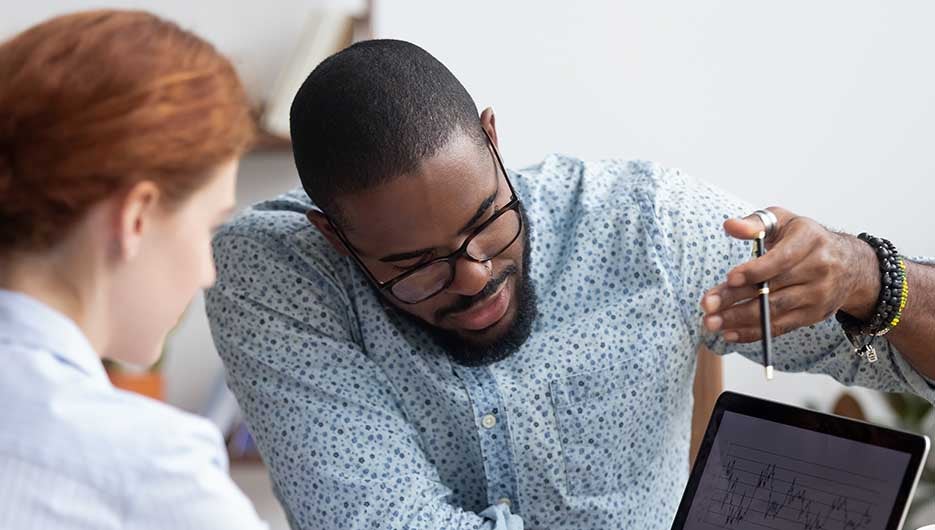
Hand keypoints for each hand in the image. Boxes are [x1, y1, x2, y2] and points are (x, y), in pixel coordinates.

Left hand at [700, 207, 878, 342]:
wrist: (850, 264)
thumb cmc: (804, 239)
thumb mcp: (784, 221)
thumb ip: (755, 223)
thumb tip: (729, 226)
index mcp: (809, 241)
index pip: (781, 259)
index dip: (755, 271)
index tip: (729, 278)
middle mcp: (819, 269)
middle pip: (772, 288)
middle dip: (736, 299)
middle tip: (707, 306)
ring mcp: (819, 295)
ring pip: (775, 311)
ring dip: (739, 319)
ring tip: (711, 323)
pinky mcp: (814, 315)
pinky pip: (781, 327)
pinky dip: (754, 332)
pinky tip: (730, 334)